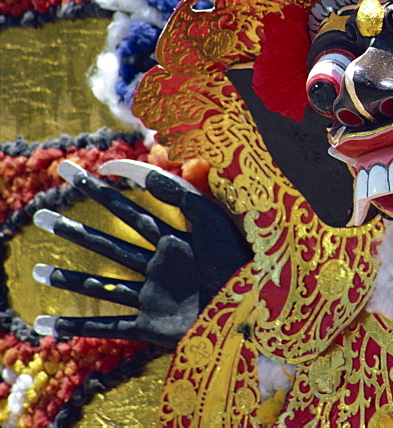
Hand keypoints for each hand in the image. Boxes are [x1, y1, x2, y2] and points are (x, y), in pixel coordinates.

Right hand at [32, 160, 250, 347]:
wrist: (253, 309)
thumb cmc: (237, 260)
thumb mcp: (209, 218)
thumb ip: (177, 192)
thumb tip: (141, 167)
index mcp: (177, 237)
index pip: (133, 209)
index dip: (109, 191)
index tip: (84, 174)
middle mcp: (161, 265)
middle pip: (110, 243)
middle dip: (76, 229)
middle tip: (41, 213)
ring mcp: (155, 296)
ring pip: (103, 284)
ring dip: (69, 280)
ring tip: (36, 271)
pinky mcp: (154, 325)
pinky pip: (109, 326)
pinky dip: (77, 328)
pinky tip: (48, 325)